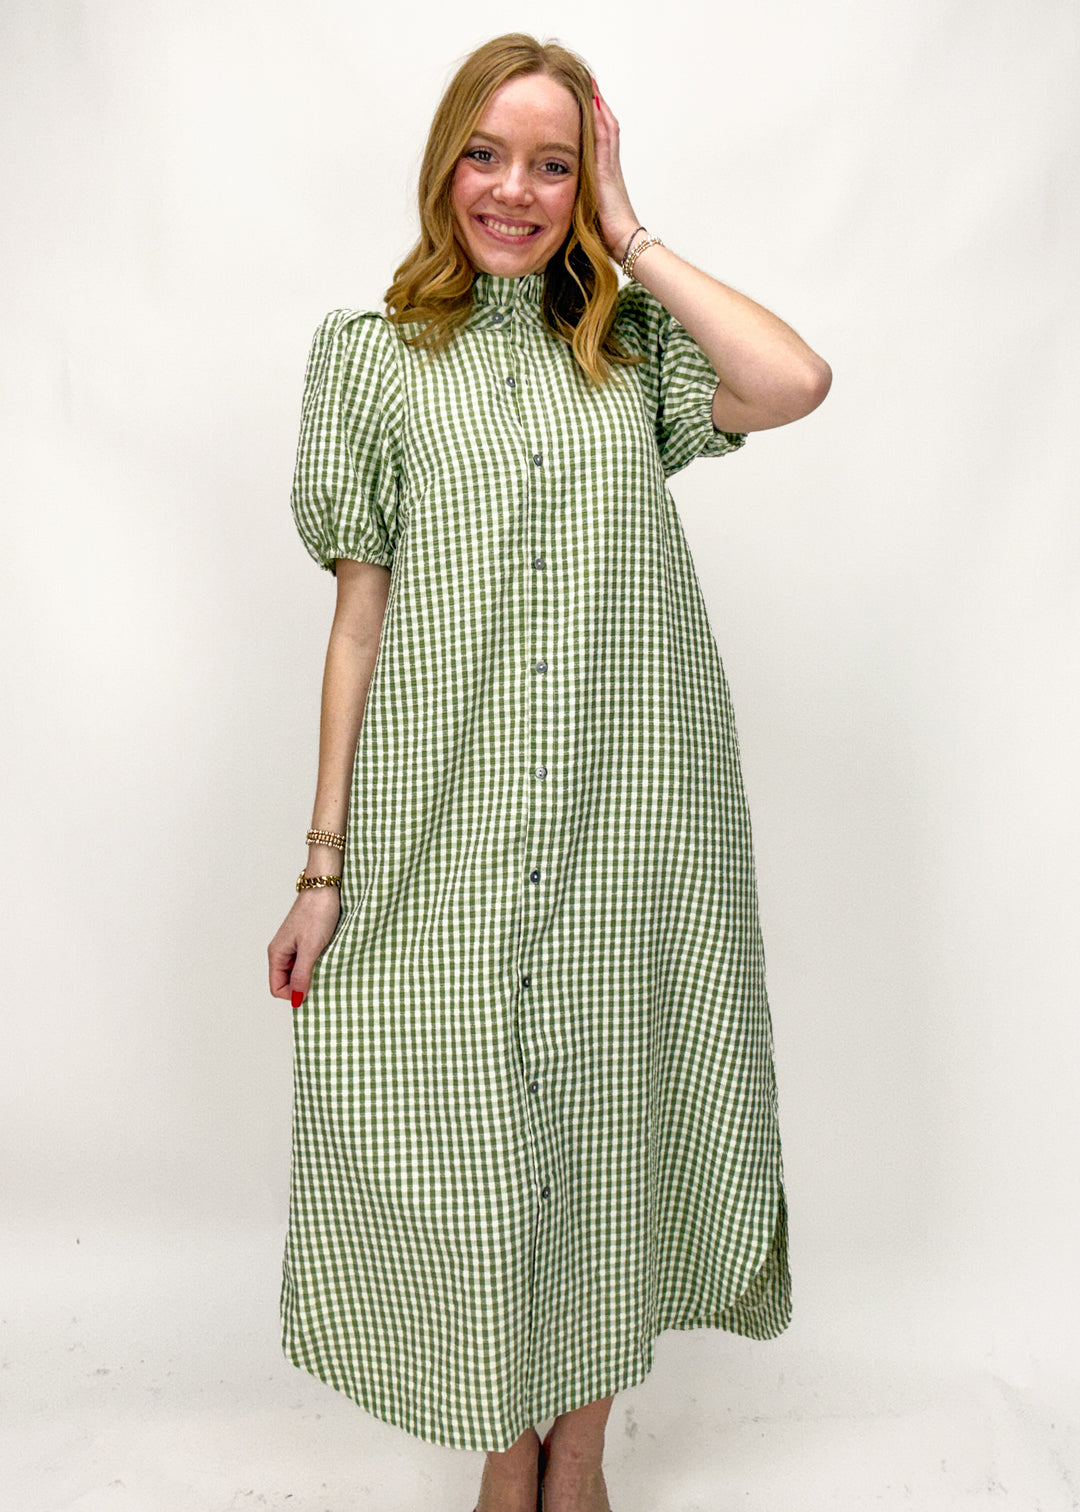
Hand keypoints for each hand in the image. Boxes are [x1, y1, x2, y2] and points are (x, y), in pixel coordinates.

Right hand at [268, 887, 340, 1007]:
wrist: (326, 886)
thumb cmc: (317, 912)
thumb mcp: (310, 948)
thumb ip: (301, 974)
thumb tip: (296, 999)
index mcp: (276, 954)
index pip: (276, 988)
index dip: (293, 994)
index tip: (312, 989)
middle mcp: (282, 951)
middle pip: (287, 982)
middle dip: (303, 986)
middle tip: (323, 979)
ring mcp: (293, 946)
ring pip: (298, 972)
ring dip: (312, 974)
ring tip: (327, 967)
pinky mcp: (305, 940)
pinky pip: (307, 961)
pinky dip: (317, 964)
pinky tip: (329, 959)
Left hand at [590, 79, 642, 263]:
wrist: (622, 241)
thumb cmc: (604, 235)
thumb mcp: (584, 213)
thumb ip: (575, 203)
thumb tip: (552, 205)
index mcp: (603, 177)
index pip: (598, 141)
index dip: (593, 122)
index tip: (584, 104)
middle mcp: (609, 167)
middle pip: (605, 128)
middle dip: (597, 107)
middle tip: (588, 84)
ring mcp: (610, 166)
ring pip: (606, 127)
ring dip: (599, 105)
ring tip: (591, 84)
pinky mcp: (607, 169)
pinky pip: (604, 136)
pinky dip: (600, 118)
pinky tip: (594, 102)